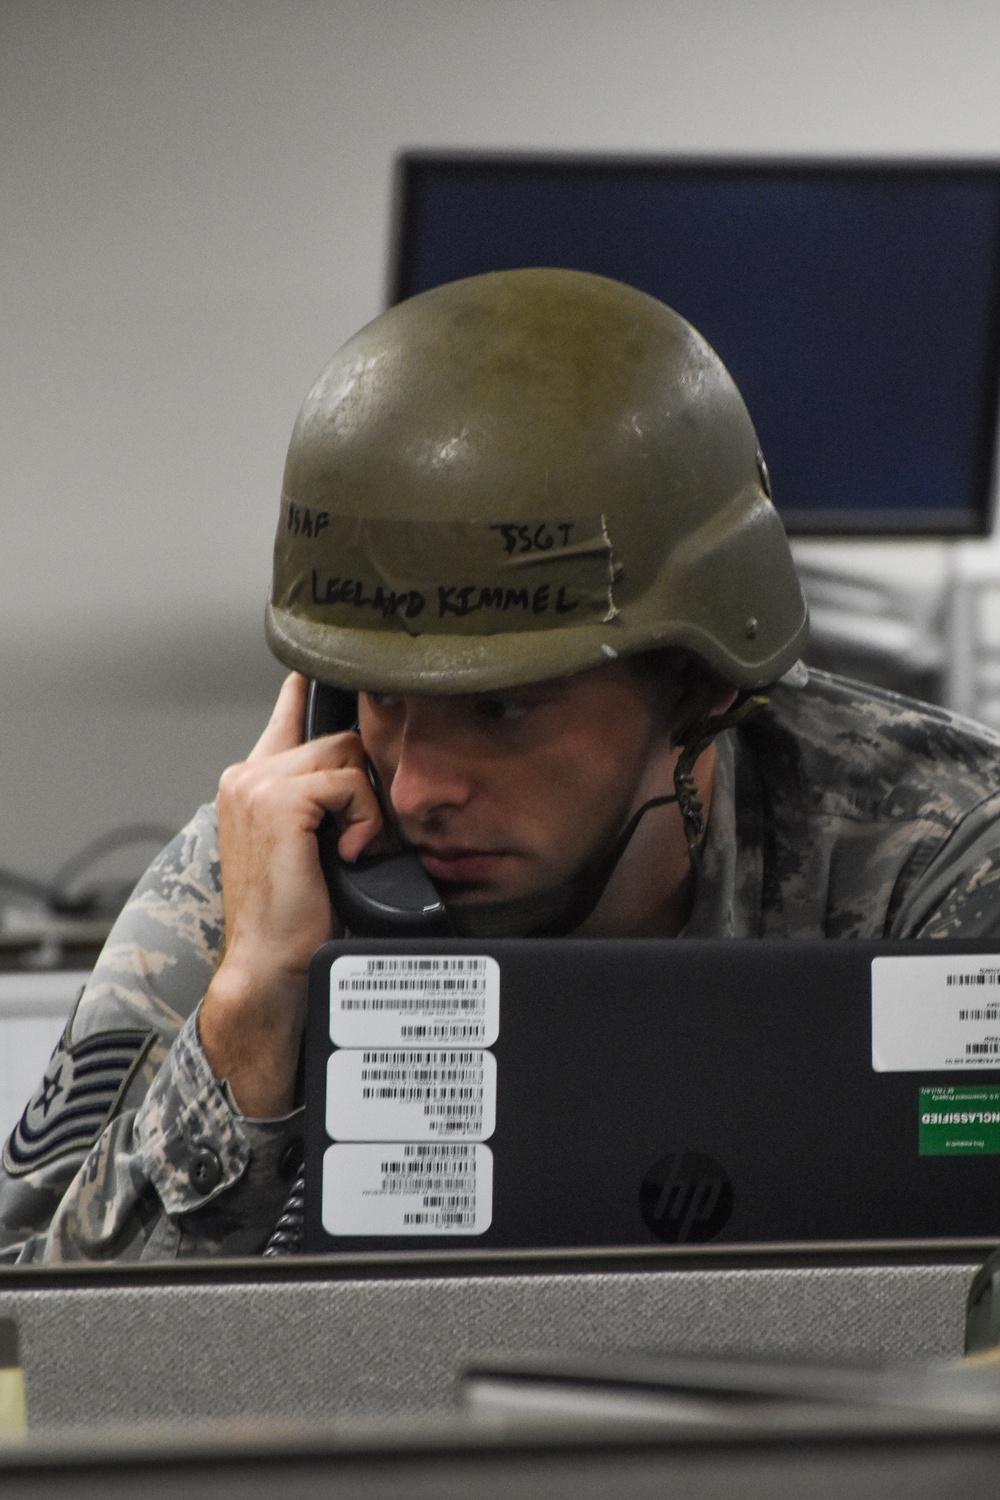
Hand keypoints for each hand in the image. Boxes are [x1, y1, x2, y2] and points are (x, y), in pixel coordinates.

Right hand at [198, 673, 381, 1116]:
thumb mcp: (315, 850)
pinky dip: (366, 820)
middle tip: (368, 838)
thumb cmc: (298, 921)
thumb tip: (370, 782)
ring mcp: (257, 784)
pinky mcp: (277, 800)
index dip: (309, 693)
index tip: (318, 675)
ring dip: (370, 806)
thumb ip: (328, 807)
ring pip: (349, 756)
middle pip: (341, 738)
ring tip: (355, 851)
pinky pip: (350, 782)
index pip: (287, 716)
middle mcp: (248, 776)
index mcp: (252, 785)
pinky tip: (350, 855)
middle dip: (369, 786)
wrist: (270, 970)